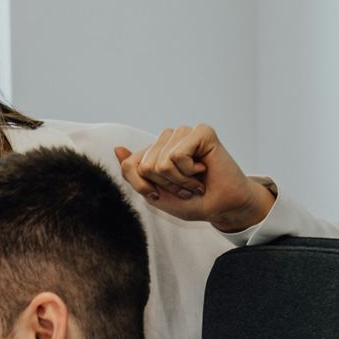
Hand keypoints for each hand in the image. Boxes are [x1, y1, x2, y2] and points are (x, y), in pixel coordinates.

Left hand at [114, 124, 272, 231]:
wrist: (222, 206)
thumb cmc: (192, 201)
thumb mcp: (154, 194)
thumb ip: (134, 173)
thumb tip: (117, 148)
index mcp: (155, 150)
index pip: (129, 165)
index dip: (143, 187)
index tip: (162, 194)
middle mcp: (169, 137)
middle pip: (145, 166)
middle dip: (166, 185)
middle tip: (185, 188)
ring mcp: (185, 132)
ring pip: (161, 162)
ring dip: (179, 181)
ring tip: (194, 180)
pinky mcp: (201, 132)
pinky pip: (177, 156)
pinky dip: (189, 172)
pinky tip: (202, 170)